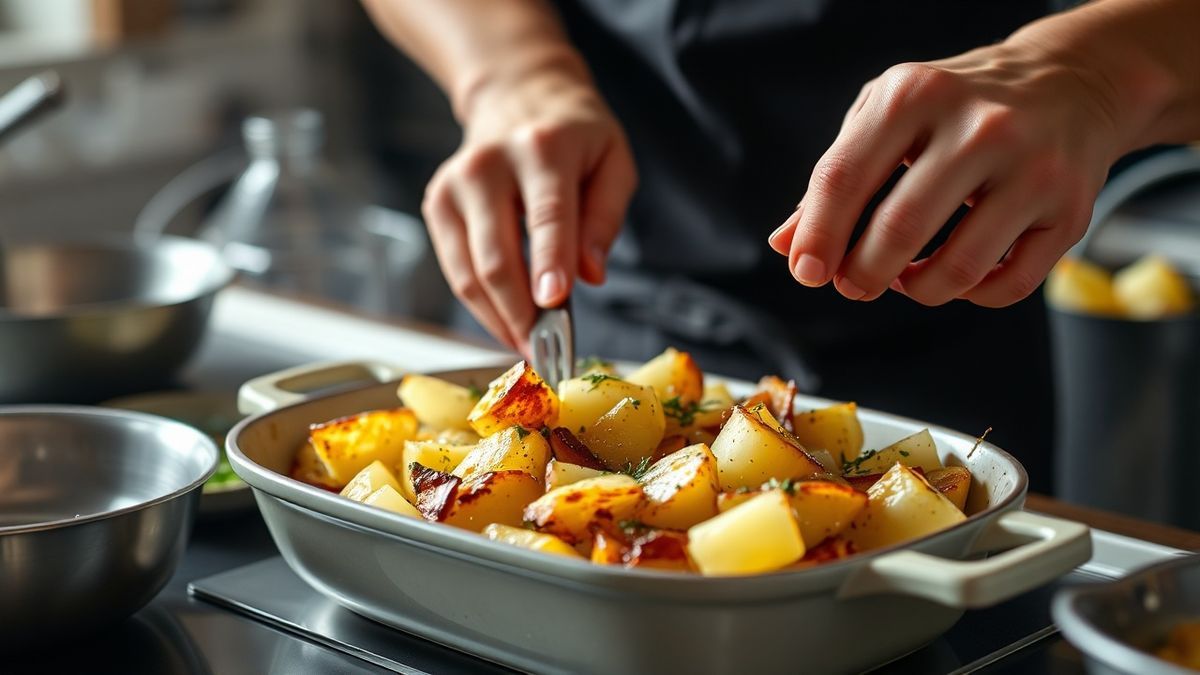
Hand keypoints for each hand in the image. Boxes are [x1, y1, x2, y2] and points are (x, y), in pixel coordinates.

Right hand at [422, 66, 635, 350]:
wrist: (517, 95)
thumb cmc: (574, 136)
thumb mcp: (613, 162)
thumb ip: (605, 218)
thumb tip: (590, 275)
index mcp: (542, 147)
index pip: (546, 214)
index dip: (549, 263)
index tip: (555, 306)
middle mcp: (488, 164)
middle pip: (497, 256)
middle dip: (522, 314)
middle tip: (549, 354)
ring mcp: (454, 185)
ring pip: (470, 274)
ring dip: (500, 321)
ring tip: (531, 348)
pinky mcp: (436, 205)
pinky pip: (456, 272)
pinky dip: (482, 307)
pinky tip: (509, 323)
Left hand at [769, 39, 1123, 306]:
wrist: (1071, 82)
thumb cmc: (957, 106)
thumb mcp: (886, 115)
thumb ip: (834, 177)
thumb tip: (785, 244)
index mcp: (915, 95)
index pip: (844, 178)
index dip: (818, 237)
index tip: (806, 272)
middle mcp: (979, 127)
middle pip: (899, 229)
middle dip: (862, 274)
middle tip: (853, 284)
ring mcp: (1032, 169)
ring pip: (957, 269)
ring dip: (916, 290)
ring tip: (903, 278)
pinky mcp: (1070, 210)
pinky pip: (1008, 285)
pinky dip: (970, 295)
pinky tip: (955, 274)